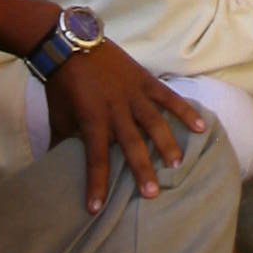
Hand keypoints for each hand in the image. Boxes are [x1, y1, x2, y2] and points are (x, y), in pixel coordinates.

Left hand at [44, 39, 209, 211]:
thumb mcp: (57, 117)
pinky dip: (184, 110)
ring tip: (177, 165)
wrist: (69, 44)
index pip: (96, 158)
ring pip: (153, 122)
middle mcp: (115, 109)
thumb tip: (52, 166)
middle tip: (152, 194)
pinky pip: (167, 96)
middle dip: (141, 169)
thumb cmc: (62, 84)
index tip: (95, 209)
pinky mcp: (143, 80)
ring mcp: (132, 93)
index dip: (96, 184)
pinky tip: (200, 126)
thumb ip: (60, 142)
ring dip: (166, 144)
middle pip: (131, 144)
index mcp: (92, 120)